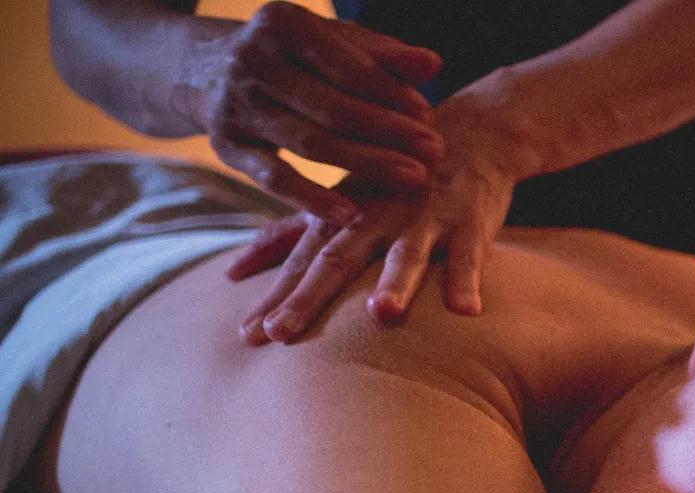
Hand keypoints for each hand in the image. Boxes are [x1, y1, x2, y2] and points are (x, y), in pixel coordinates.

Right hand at [186, 1, 443, 222]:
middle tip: (435, 153)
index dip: (390, 92)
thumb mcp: (332, 41)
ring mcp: (234, 105)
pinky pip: (273, 178)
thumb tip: (432, 64)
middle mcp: (251, 60)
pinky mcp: (225, 146)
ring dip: (366, 164)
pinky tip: (352, 213)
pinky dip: (311, 198)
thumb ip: (382, 54)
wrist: (205, 68)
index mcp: (281, 23)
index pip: (346, 64)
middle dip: (389, 132)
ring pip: (310, 143)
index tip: (428, 115)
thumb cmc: (293, 55)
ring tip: (414, 179)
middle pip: (332, 107)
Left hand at [229, 97, 518, 343]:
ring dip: (395, 283)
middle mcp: (376, 218)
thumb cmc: (394, 177)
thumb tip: (231, 274)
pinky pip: (469, 256)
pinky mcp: (469, 222)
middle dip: (309, 297)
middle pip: (339, 261)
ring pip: (407, 254)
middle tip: (281, 334)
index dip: (275, 298)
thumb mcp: (338, 202)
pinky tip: (466, 312)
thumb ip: (287, 237)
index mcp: (342, 217)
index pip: (301, 263)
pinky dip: (467, 281)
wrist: (471, 133)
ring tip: (382, 315)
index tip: (247, 337)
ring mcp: (424, 218)